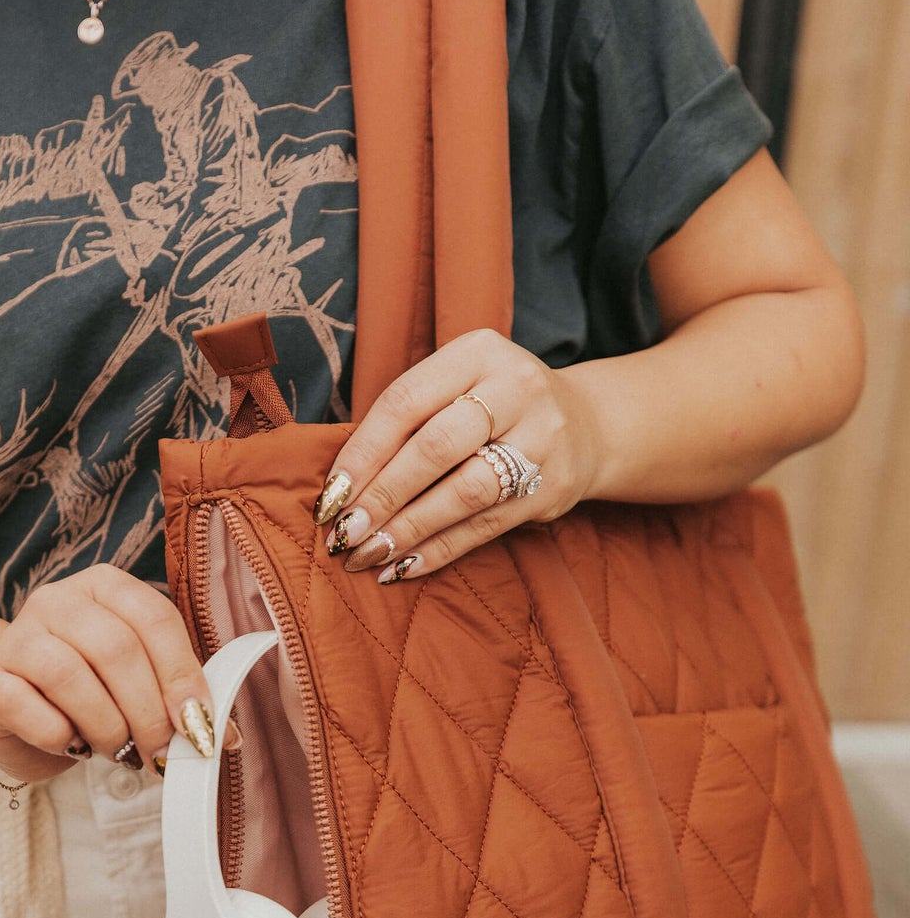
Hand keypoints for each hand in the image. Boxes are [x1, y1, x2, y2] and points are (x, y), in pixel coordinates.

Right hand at [0, 566, 224, 782]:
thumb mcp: (140, 684)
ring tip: (118, 750)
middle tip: (160, 754)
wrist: (14, 711)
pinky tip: (72, 745)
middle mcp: (57, 600)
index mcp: (106, 587)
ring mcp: (17, 637)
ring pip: (72, 677)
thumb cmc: (90, 694)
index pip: (155, 618)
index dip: (182, 675)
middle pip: (117, 649)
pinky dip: (62, 739)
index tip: (199, 724)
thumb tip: (223, 737)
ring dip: (107, 728)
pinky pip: (33, 712)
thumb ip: (180, 698)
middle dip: (148, 713)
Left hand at [312, 329, 604, 580]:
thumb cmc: (493, 408)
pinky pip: (485, 525)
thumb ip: (407, 419)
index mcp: (478, 352)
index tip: (330, 496)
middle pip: (435, 447)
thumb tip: (340, 486)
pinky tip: (403, 566)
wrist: (586, 425)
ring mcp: (540, 438)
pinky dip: (440, 549)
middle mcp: (515, 388)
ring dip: (409, 529)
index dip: (362, 452)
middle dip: (382, 495)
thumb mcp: (457, 386)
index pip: (405, 402)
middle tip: (343, 533)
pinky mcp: (552, 487)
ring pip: (463, 492)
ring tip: (368, 554)